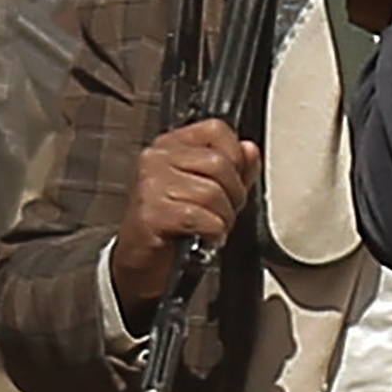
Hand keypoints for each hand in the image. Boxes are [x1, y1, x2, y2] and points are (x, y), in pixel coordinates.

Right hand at [111, 120, 260, 312]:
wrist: (140, 260)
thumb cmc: (173, 224)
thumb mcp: (208, 189)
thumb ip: (234, 168)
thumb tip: (250, 150)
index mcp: (171, 145)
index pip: (217, 130)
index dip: (236, 157)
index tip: (233, 181)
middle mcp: (157, 159)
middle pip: (219, 163)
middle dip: (234, 194)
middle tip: (226, 211)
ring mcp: (151, 184)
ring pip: (213, 193)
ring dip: (224, 217)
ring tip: (213, 226)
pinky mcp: (151, 213)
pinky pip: (201, 217)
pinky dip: (213, 232)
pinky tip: (205, 237)